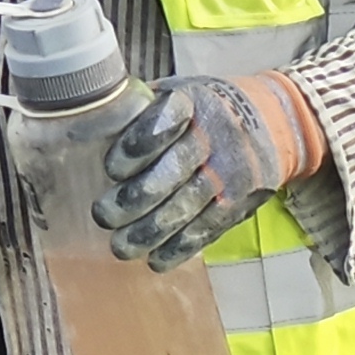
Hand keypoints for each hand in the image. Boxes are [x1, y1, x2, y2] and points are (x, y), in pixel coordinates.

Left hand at [95, 70, 327, 268]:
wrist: (273, 125)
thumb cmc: (205, 110)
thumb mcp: (178, 93)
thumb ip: (140, 110)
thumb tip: (81, 133)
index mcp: (194, 102)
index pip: (165, 121)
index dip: (137, 146)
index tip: (111, 169)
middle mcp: (216, 137)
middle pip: (175, 171)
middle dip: (137, 197)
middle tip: (104, 215)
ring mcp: (231, 174)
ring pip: (189, 206)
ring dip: (153, 231)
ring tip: (121, 247)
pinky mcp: (239, 204)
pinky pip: (208, 229)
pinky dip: (181, 248)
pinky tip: (156, 261)